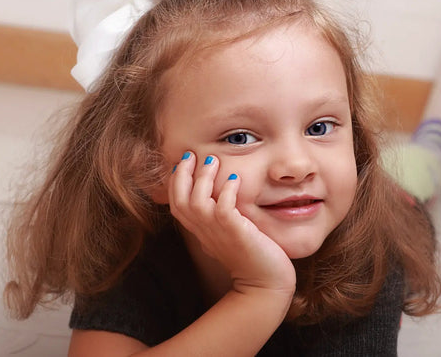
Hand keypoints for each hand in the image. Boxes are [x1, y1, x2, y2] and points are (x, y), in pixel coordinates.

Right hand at [168, 152, 295, 294]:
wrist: (264, 284)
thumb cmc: (250, 258)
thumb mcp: (227, 236)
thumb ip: (218, 220)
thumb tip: (217, 202)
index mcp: (201, 231)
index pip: (177, 204)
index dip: (176, 182)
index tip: (183, 162)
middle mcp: (205, 231)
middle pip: (180, 200)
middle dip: (183, 174)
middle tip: (192, 154)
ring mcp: (219, 233)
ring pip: (198, 201)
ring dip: (203, 178)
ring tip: (213, 160)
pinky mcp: (236, 233)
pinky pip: (224, 208)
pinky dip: (227, 191)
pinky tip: (234, 179)